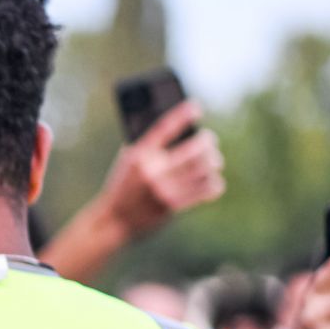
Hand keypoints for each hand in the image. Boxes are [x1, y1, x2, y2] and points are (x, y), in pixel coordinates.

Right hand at [97, 100, 224, 237]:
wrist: (115, 220)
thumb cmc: (124, 186)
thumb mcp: (129, 161)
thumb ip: (149, 145)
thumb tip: (179, 126)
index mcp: (138, 156)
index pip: (163, 129)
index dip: (181, 115)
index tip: (196, 107)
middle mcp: (152, 171)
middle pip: (195, 148)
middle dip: (208, 141)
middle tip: (209, 141)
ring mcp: (163, 189)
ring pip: (204, 168)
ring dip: (213, 162)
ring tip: (213, 162)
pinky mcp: (173, 205)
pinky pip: (206, 190)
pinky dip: (214, 183)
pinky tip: (212, 181)